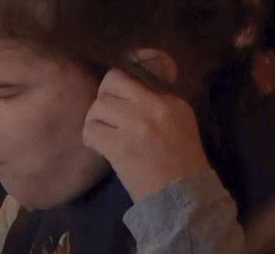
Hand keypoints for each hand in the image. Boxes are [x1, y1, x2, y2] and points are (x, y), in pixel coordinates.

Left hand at [82, 67, 210, 202]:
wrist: (185, 198)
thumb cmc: (182, 164)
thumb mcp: (180, 123)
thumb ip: (157, 103)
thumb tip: (126, 90)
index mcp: (171, 100)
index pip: (133, 76)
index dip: (119, 90)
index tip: (118, 105)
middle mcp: (155, 106)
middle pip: (112, 82)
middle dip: (103, 97)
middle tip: (105, 116)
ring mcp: (137, 125)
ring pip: (97, 105)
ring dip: (94, 121)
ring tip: (102, 135)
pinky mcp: (121, 146)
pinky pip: (90, 130)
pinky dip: (90, 139)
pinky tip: (99, 148)